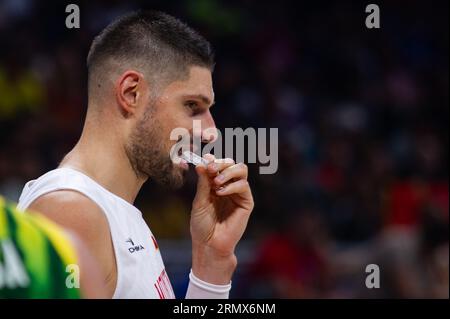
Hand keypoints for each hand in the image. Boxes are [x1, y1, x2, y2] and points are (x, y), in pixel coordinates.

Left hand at [190, 154, 253, 283]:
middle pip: (232, 163)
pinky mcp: (246, 202)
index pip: (219, 164)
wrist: (209, 244)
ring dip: (228, 171)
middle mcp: (228, 186)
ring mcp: (238, 193)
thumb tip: (202, 163)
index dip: (213, 159)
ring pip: (241, 170)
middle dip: (221, 163)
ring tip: (216, 182)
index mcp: (216, 184)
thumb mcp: (199, 201)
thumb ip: (203, 182)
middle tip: (211, 168)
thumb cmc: (202, 225)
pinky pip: (244, 185)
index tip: (205, 159)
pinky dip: (232, 185)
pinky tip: (221, 192)